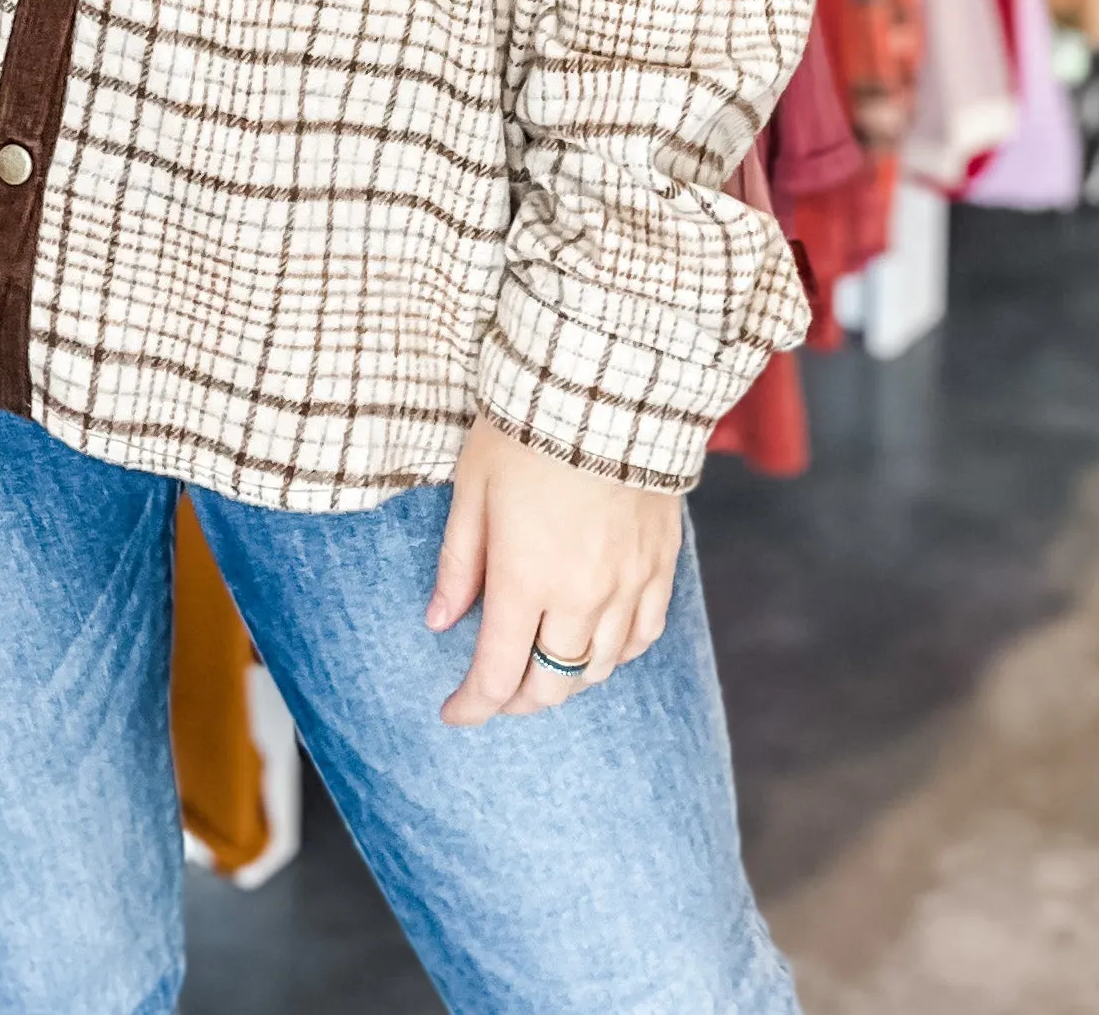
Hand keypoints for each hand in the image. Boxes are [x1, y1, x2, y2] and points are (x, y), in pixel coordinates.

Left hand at [427, 416, 681, 723]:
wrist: (607, 387)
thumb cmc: (526, 430)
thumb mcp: (472, 488)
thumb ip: (458, 563)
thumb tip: (438, 620)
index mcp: (524, 581)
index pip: (495, 675)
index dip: (471, 705)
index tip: (452, 713)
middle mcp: (579, 597)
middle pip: (550, 685)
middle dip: (516, 701)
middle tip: (494, 693)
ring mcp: (626, 585)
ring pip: (597, 669)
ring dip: (564, 681)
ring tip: (541, 670)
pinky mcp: (660, 565)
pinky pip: (642, 636)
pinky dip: (615, 654)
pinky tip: (597, 647)